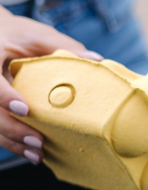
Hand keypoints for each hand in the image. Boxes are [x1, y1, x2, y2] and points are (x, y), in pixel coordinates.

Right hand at [0, 9, 102, 163]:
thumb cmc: (16, 34)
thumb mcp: (36, 35)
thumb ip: (63, 47)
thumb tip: (96, 60)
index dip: (3, 96)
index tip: (24, 109)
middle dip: (12, 129)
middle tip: (39, 142)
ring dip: (12, 142)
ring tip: (38, 155)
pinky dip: (12, 141)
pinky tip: (31, 153)